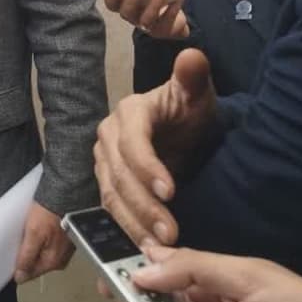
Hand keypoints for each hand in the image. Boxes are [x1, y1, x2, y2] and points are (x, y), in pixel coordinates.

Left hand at [13, 203, 73, 282]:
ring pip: (41, 253)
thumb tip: (20, 277)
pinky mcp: (65, 239)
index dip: (18, 266)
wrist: (67, 194)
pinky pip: (47, 243)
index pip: (29, 274)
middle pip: (35, 263)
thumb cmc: (51, 211)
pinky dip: (40, 237)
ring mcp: (64, 250)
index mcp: (53, 262)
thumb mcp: (34, 234)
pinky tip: (37, 227)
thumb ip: (27, 257)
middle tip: (21, 238)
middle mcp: (60, 259)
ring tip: (29, 230)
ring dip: (33, 245)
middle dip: (26, 253)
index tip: (11, 255)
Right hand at [93, 49, 217, 245]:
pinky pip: (110, 207)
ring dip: (134, 222)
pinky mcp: (106, 181)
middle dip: (143, 205)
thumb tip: (191, 56)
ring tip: (161, 244)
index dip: (147, 167)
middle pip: (119, 174)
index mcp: (130, 112)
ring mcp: (104, 161)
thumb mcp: (198, 94)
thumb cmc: (192, 111)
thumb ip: (193, 77)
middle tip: (171, 233)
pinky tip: (144, 245)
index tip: (171, 192)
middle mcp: (109, 136)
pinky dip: (127, 228)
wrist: (186, 131)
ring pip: (111, 195)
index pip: (132, 142)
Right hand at [105, 0, 188, 40]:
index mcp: (125, 5)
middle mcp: (133, 17)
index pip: (113, 5)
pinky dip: (173, 8)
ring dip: (153, 5)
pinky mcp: (163, 30)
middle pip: (126, 13)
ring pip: (146, 20)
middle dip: (131, 1)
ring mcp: (147, 26)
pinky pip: (167, 21)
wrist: (173, 18)